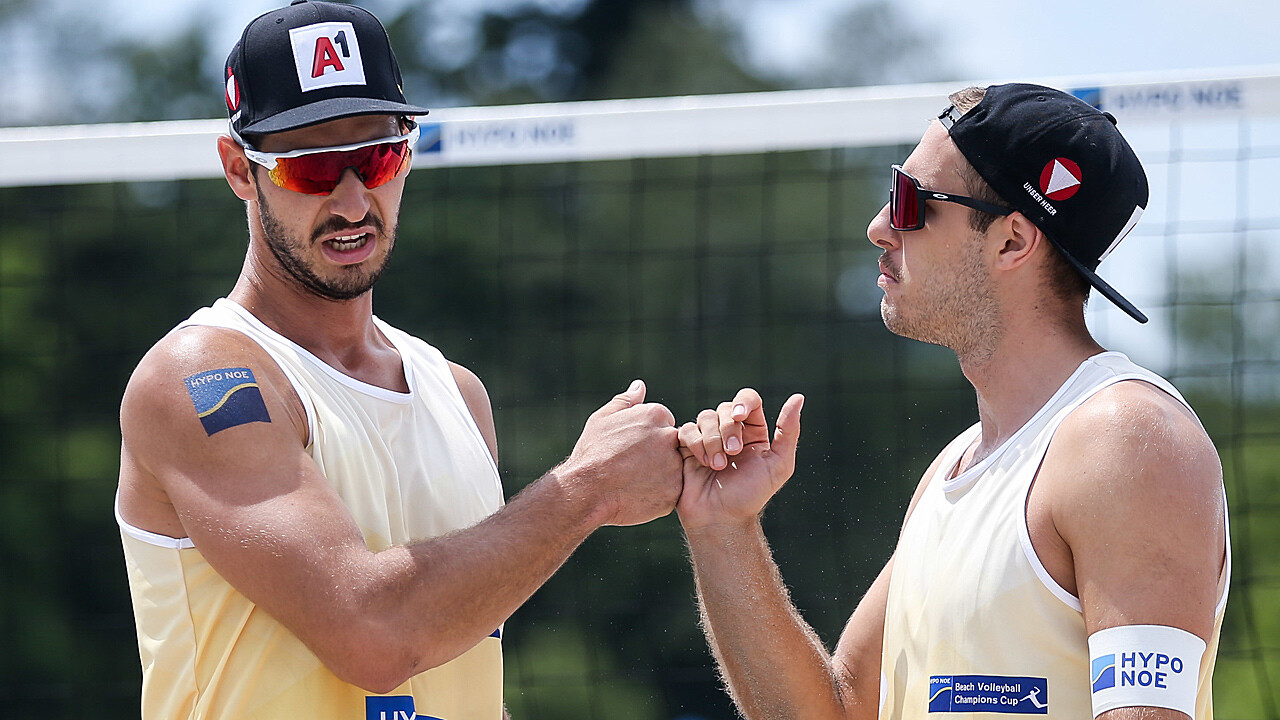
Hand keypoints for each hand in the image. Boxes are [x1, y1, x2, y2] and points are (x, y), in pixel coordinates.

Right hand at [561, 380, 682, 526]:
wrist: (586, 489)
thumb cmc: (592, 453)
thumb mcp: (602, 419)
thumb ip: (626, 401)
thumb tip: (640, 386)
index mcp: (655, 415)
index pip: (664, 423)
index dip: (646, 438)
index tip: (630, 449)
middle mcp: (669, 436)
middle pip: (671, 444)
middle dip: (656, 454)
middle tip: (632, 466)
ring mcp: (674, 463)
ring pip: (673, 468)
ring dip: (659, 474)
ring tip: (633, 481)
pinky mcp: (675, 489)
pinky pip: (672, 490)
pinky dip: (658, 493)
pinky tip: (637, 493)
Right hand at [677, 389, 803, 533]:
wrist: (721, 519)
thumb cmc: (752, 495)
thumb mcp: (779, 465)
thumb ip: (789, 431)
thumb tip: (798, 397)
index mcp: (753, 431)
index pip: (748, 400)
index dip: (743, 403)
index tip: (739, 417)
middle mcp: (730, 431)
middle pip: (725, 408)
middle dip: (727, 430)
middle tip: (732, 454)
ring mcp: (707, 439)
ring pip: (705, 417)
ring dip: (712, 440)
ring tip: (717, 465)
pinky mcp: (687, 448)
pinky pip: (686, 430)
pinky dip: (695, 444)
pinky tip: (702, 463)